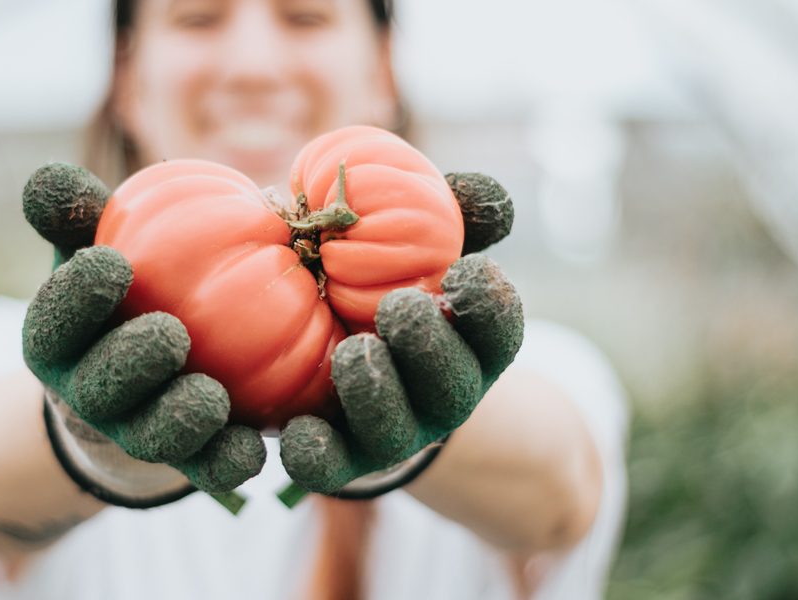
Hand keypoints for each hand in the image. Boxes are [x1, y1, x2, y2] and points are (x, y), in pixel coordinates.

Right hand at [20, 163, 265, 508]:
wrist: (140, 375)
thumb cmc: (123, 291)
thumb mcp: (96, 247)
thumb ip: (76, 215)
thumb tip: (47, 179)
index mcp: (59, 339)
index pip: (57, 319)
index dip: (78, 296)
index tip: (112, 262)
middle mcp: (90, 393)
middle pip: (102, 385)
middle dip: (129, 362)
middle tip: (170, 334)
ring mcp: (137, 432)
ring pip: (154, 435)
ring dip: (179, 418)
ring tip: (210, 396)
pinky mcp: (188, 461)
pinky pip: (206, 468)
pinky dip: (226, 461)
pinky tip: (253, 446)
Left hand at [279, 173, 522, 495]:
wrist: (358, 377)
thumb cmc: (392, 289)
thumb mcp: (424, 252)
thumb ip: (452, 218)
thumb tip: (489, 194)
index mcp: (470, 347)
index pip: (498, 331)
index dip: (491, 306)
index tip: (469, 268)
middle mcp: (439, 397)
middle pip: (450, 384)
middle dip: (430, 346)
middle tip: (401, 306)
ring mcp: (392, 433)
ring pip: (393, 429)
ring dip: (379, 391)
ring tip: (355, 351)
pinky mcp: (340, 459)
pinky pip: (330, 465)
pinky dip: (318, 451)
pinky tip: (299, 427)